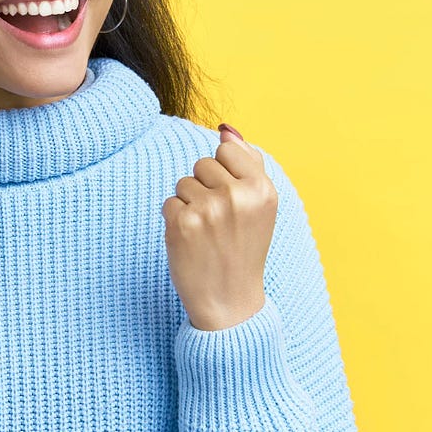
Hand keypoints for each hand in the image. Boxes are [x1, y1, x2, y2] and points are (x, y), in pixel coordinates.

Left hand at [161, 123, 276, 330]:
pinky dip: (175, 221)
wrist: (229, 300)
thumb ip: (249, 164)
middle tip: (219, 222)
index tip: (233, 201)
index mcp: (263, 189)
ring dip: (189, 204)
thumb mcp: (261, 206)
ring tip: (206, 232)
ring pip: (183, 182)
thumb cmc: (243, 249)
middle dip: (206, 188)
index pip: (227, 150)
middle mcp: (238, 196)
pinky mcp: (182, 224)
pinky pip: (168, 202)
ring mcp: (209, 209)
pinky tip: (191, 242)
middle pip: (202, 163)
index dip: (224, 174)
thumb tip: (226, 130)